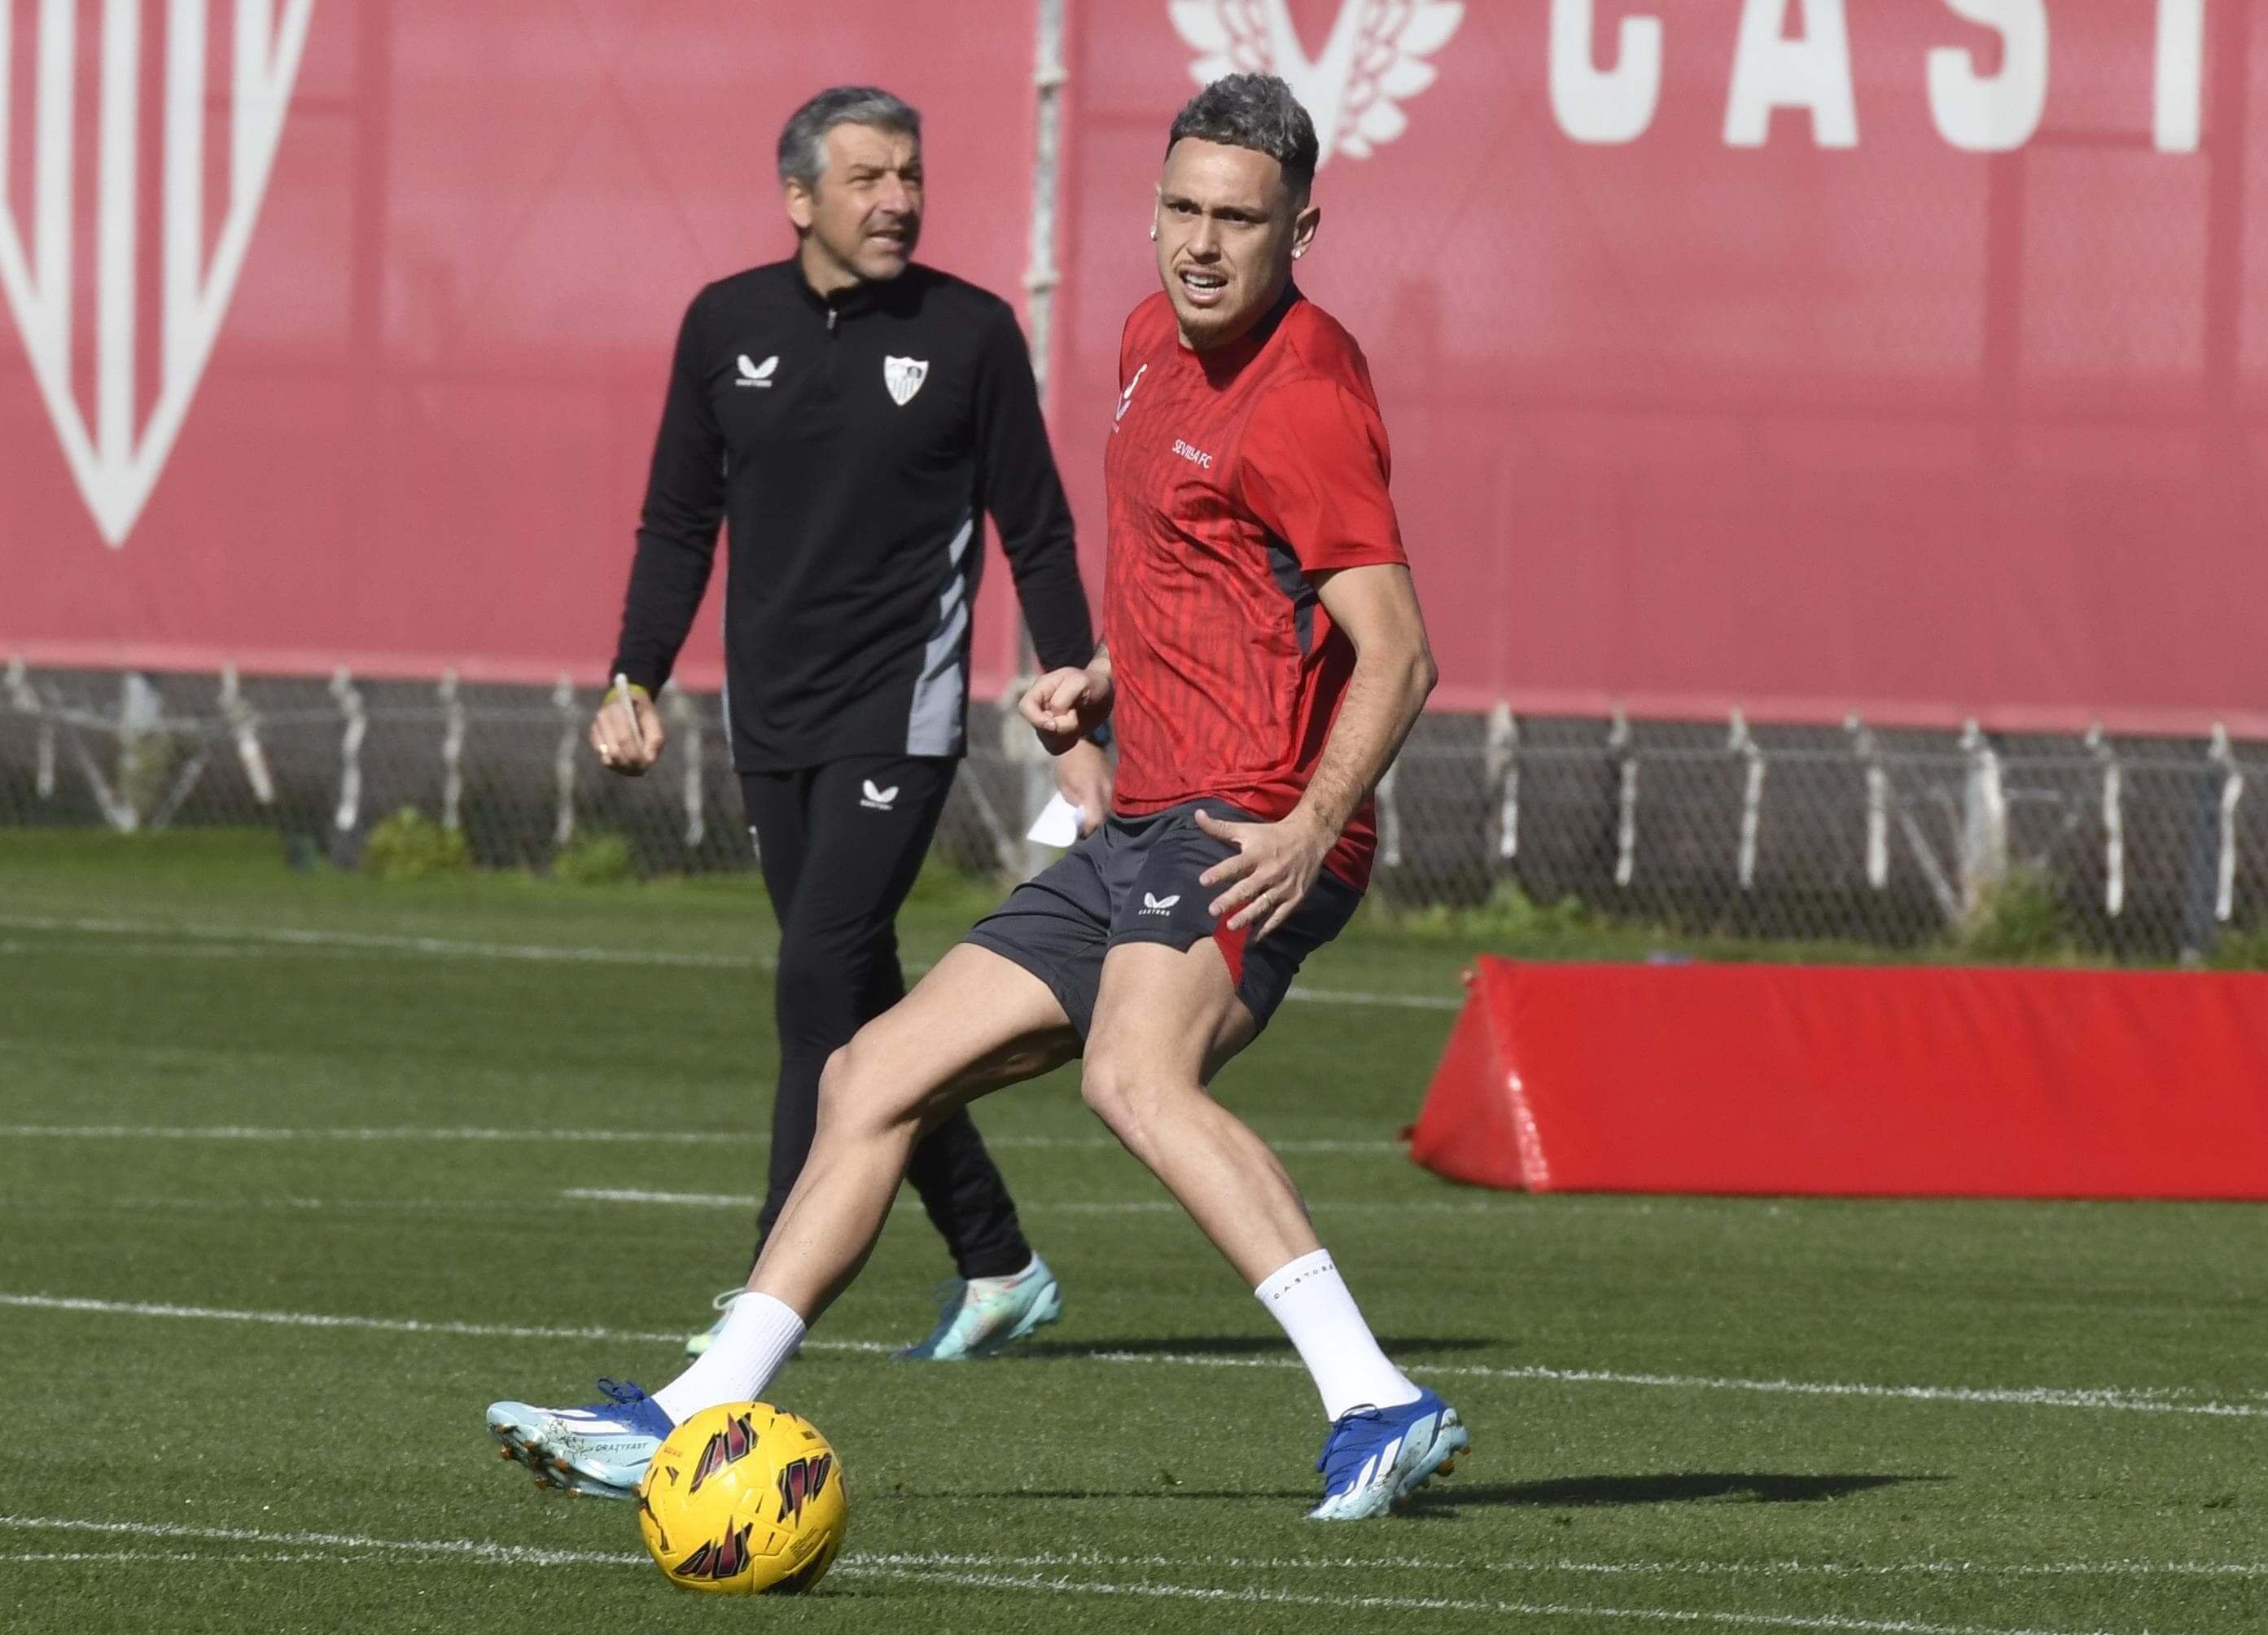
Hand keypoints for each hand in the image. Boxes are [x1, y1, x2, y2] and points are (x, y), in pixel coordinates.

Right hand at [590, 686, 665, 776]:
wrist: (626, 701)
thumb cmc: (642, 711)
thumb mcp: (654, 719)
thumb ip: (655, 738)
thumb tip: (649, 760)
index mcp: (617, 709)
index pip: (624, 739)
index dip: (635, 755)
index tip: (646, 765)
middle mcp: (602, 718)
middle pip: (615, 751)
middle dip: (629, 764)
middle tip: (642, 770)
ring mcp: (595, 728)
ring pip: (607, 758)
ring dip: (622, 767)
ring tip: (635, 769)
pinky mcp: (593, 738)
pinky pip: (603, 758)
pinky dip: (616, 765)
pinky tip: (626, 764)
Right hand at [1019, 665, 1112, 756]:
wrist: (1105, 692)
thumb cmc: (1092, 682)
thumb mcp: (1080, 682)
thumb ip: (1062, 698)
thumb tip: (1053, 717)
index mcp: (1041, 689)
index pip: (1025, 707)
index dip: (1036, 720)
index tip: (1054, 725)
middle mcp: (1040, 707)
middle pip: (1039, 729)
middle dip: (1061, 728)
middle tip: (1075, 716)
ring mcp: (1047, 722)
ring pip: (1048, 741)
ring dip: (1066, 736)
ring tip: (1077, 721)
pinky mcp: (1056, 735)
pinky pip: (1057, 748)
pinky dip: (1069, 742)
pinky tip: (1077, 730)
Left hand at [1053, 738, 1112, 837]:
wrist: (1081, 741)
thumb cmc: (1068, 763)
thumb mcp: (1064, 785)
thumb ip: (1074, 802)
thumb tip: (1080, 815)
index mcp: (1091, 791)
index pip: (1096, 819)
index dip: (1089, 830)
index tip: (1082, 834)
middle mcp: (1107, 789)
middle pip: (1106, 816)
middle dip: (1097, 825)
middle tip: (1086, 829)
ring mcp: (1113, 784)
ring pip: (1112, 808)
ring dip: (1103, 815)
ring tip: (1092, 818)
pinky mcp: (1116, 780)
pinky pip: (1114, 798)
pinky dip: (1107, 805)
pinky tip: (1099, 806)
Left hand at [1196, 807, 1331, 940]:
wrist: (1310, 837)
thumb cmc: (1272, 835)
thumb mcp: (1247, 829)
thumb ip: (1220, 827)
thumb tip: (1196, 814)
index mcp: (1257, 854)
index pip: (1236, 864)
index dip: (1219, 872)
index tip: (1203, 881)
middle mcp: (1270, 871)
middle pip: (1248, 887)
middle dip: (1230, 899)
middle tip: (1213, 911)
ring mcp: (1284, 886)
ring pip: (1263, 904)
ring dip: (1247, 916)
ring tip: (1230, 926)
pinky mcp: (1295, 898)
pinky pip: (1279, 916)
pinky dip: (1266, 928)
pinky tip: (1253, 938)